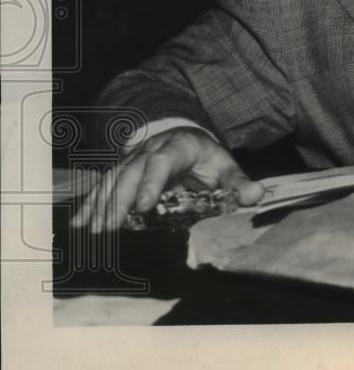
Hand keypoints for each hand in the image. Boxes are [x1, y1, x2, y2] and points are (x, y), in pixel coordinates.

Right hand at [70, 126, 264, 232]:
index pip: (163, 161)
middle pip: (132, 171)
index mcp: (179, 146)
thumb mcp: (226, 167)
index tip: (144, 206)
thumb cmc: (208, 159)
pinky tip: (81, 223)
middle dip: (120, 199)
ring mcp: (133, 159)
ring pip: (114, 178)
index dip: (152, 182)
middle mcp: (151, 150)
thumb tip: (257, 195)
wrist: (186, 139)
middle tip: (110, 227)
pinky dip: (92, 203)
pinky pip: (104, 186)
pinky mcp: (122, 171)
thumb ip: (239, 183)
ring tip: (94, 230)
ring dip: (102, 204)